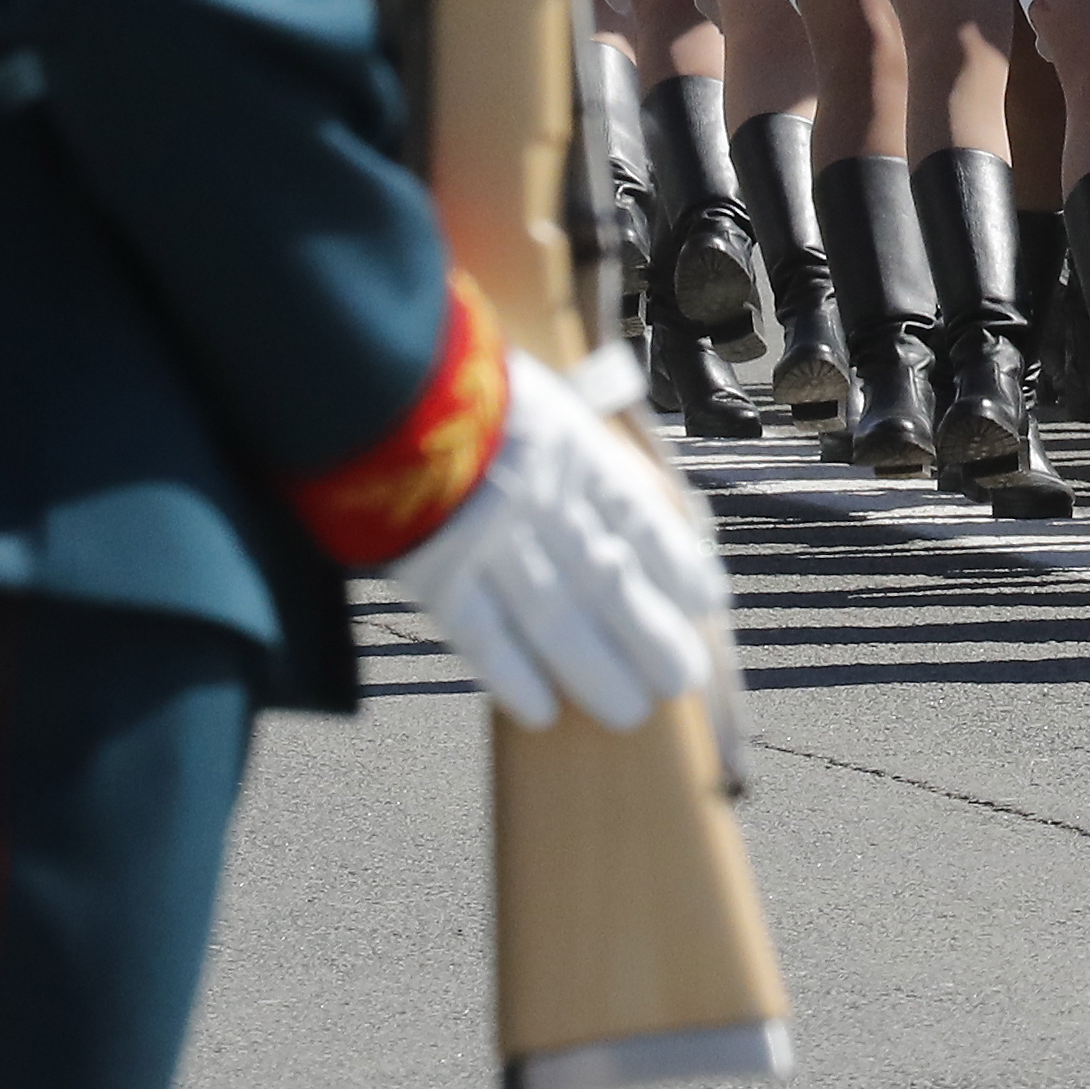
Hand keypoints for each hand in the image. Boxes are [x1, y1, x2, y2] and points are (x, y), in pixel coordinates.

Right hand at [381, 349, 728, 732]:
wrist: (381, 377)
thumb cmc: (460, 384)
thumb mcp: (539, 398)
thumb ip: (573, 445)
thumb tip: (614, 498)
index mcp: (574, 454)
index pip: (640, 518)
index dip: (675, 564)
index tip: (707, 603)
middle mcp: (547, 503)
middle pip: (610, 582)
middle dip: (649, 636)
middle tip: (683, 682)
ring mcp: (494, 542)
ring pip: (557, 619)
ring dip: (596, 669)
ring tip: (631, 711)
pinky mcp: (437, 569)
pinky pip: (481, 633)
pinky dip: (511, 675)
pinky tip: (542, 712)